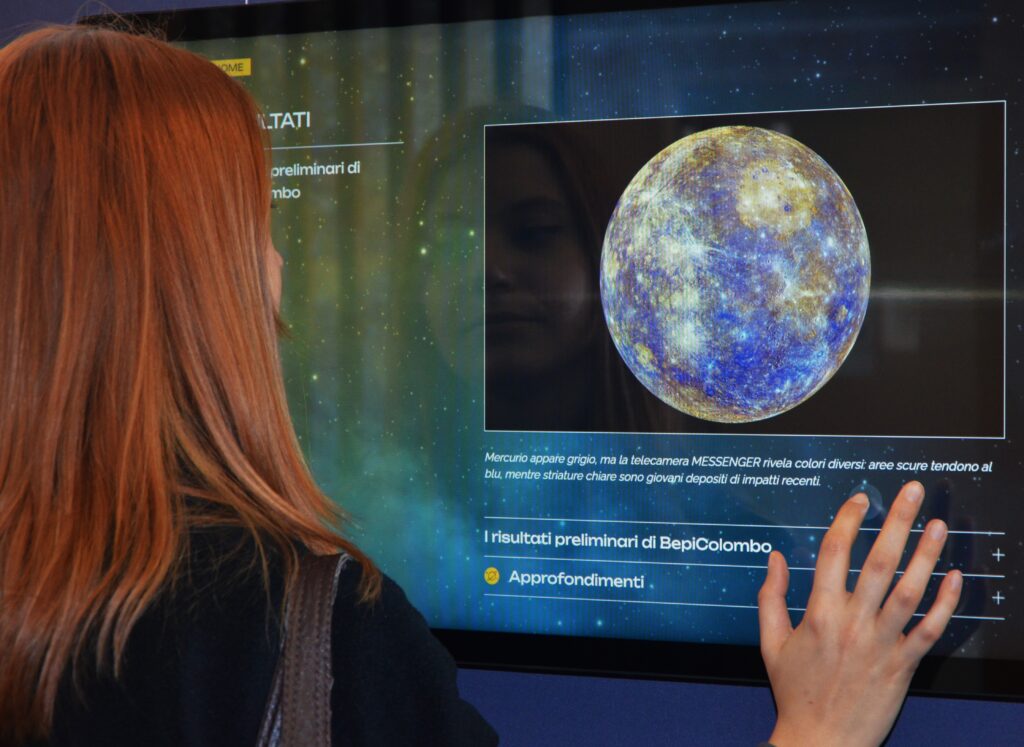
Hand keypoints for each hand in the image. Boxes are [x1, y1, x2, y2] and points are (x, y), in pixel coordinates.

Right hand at [758, 481, 962, 746]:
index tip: (861, 499)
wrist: (821, 740)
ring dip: (926, 555)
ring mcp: (881, 644)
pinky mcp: (903, 666)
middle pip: (878, 562)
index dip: (848, 521)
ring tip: (939, 526)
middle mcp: (853, 623)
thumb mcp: (770, 642)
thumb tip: (774, 558)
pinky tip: (954, 579)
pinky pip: (929, 630)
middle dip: (897, 522)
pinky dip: (945, 604)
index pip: (834, 554)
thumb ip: (771, 596)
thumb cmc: (794, 692)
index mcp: (819, 613)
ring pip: (908, 591)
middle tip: (912, 493)